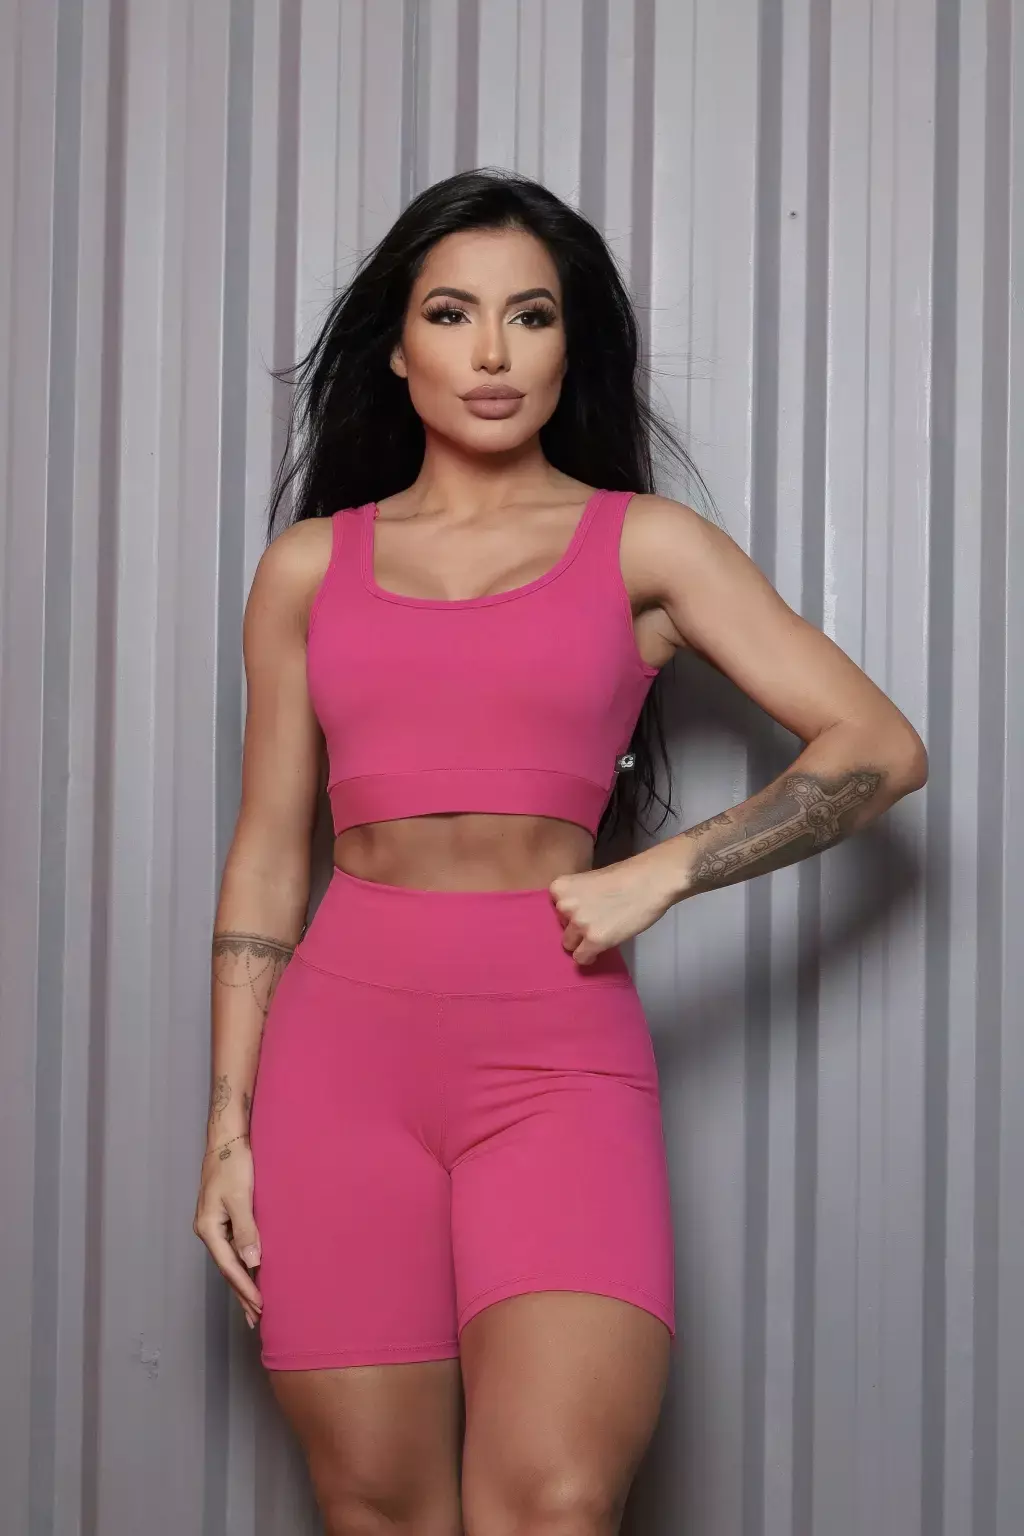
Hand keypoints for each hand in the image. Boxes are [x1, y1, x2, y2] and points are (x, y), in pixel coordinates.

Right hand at [193, 1137, 263, 1330]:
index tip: (261, 1307)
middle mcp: (208, 1230)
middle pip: (227, 1269)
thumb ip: (247, 1230)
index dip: (245, 1288)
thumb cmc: (234, 1164)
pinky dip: (244, 1262)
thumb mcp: (241, 1197)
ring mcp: (215, 1223)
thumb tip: (253, 1263)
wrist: (227, 1138)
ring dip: (243, 1281)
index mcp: (208, 1229)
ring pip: (231, 1259)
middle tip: (256, 1319)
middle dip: (241, 1293)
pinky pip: (234, 1246)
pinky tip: (253, 1270)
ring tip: (254, 1305)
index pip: (230, 1267)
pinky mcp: (224, 1215)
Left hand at [548, 851, 677, 965]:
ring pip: (569, 945)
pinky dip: (589, 957)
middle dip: (576, 927)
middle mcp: (564, 906)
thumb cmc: (625, 876)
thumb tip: (572, 916)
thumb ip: (577, 896)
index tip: (585, 911)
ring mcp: (578, 924)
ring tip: (601, 934)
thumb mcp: (590, 880)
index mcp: (560, 888)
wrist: (649, 881)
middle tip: (597, 921)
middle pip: (561, 928)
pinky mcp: (594, 941)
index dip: (571, 912)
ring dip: (582, 942)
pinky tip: (600, 950)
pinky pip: (580, 958)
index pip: (554, 910)